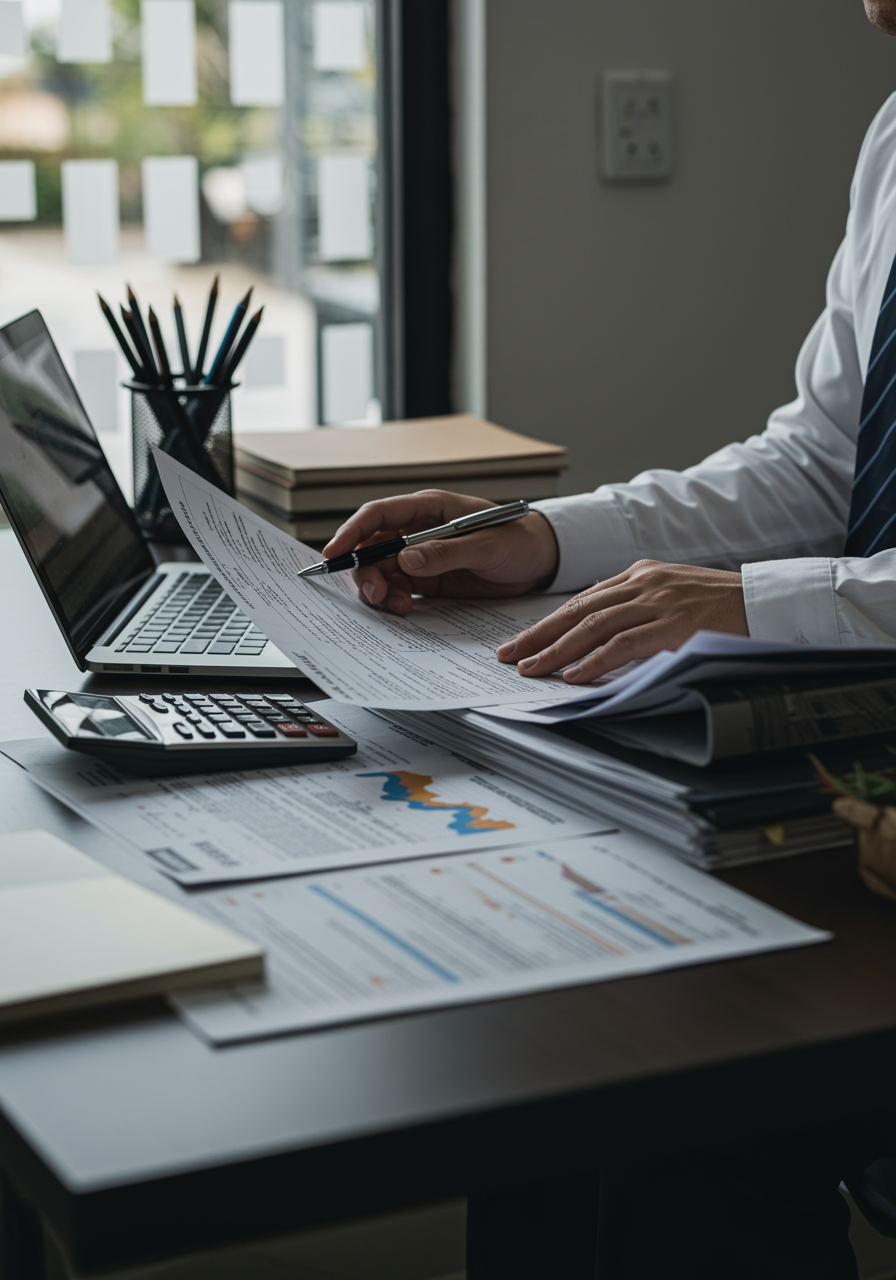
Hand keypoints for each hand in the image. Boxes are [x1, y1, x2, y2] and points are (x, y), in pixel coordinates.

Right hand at [322, 490, 558, 613]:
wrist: (539, 561)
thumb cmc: (518, 540)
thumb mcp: (486, 546)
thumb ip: (446, 552)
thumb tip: (405, 559)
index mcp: (429, 508)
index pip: (378, 514)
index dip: (352, 532)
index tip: (334, 554)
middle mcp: (417, 529)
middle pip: (372, 547)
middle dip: (366, 572)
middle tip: (378, 596)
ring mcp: (420, 555)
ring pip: (381, 572)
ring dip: (381, 590)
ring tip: (400, 607)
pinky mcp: (427, 579)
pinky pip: (398, 588)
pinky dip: (394, 601)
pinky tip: (405, 610)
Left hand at [495, 560, 747, 680]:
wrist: (769, 602)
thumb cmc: (725, 607)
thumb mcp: (675, 597)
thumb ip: (639, 610)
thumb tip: (600, 637)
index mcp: (642, 574)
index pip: (583, 600)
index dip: (549, 623)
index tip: (523, 641)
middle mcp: (645, 583)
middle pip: (577, 611)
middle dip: (538, 635)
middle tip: (508, 655)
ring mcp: (659, 602)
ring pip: (593, 626)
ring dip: (556, 650)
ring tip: (531, 669)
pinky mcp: (675, 624)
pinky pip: (624, 643)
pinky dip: (595, 660)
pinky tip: (573, 674)